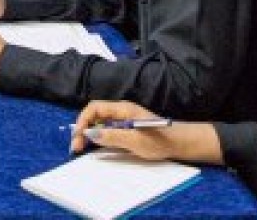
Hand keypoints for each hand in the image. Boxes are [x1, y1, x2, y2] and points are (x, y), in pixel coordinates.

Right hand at [69, 101, 223, 163]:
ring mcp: (122, 120)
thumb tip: (91, 134)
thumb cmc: (160, 140)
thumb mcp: (136, 140)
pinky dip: (98, 137)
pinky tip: (95, 146)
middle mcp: (120, 111)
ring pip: (98, 123)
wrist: (180, 144)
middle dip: (82, 129)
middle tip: (76, 147)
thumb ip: (113, 136)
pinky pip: (106, 130)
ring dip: (88, 134)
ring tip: (82, 147)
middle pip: (94, 115)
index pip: (95, 108)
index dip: (83, 120)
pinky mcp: (125, 128)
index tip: (78, 137)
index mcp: (122, 109)